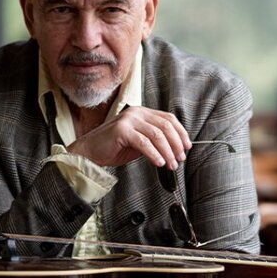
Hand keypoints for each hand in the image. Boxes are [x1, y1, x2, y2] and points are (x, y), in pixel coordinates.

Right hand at [66, 106, 190, 169]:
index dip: (180, 133)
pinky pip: (144, 143)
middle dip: (176, 144)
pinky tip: (159, 163)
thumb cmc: (114, 148)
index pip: (168, 118)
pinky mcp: (121, 130)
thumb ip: (155, 141)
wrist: (90, 152)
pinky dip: (154, 154)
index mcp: (142, 113)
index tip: (187, 147)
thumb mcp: (139, 142)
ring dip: (167, 152)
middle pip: (165, 126)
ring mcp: (128, 119)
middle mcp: (136, 112)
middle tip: (180, 159)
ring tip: (171, 164)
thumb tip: (175, 148)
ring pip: (157, 135)